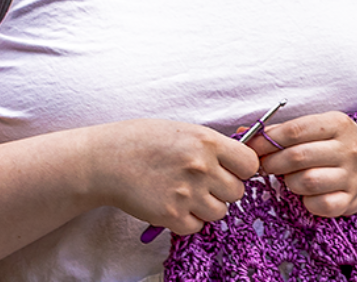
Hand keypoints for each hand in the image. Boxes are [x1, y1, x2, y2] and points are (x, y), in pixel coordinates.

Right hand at [89, 119, 258, 235]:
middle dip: (222, 189)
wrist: (106, 160)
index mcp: (206, 141)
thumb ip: (210, 146)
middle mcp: (200, 167)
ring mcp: (187, 193)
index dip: (242, 169)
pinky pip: (197, 226)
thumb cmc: (141, 140)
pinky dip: (188, 220)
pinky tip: (173, 204)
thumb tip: (238, 161)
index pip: (250, 164)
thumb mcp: (182, 130)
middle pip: (237, 191)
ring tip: (184, 192)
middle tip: (201, 182)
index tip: (230, 169)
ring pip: (220, 212)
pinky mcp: (172, 215)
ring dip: (206, 206)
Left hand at [247, 111, 356, 216]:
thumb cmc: (333, 145)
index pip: (295, 130)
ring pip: (307, 181)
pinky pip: (319, 205)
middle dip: (272, 162)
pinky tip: (306, 194)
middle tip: (264, 165)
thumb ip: (282, 131)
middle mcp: (349, 149)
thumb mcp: (316, 128)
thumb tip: (244, 133)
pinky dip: (306, 201)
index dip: (268, 139)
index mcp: (338, 124)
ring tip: (289, 178)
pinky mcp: (351, 200)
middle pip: (298, 156)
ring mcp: (352, 176)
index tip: (252, 146)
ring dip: (289, 181)